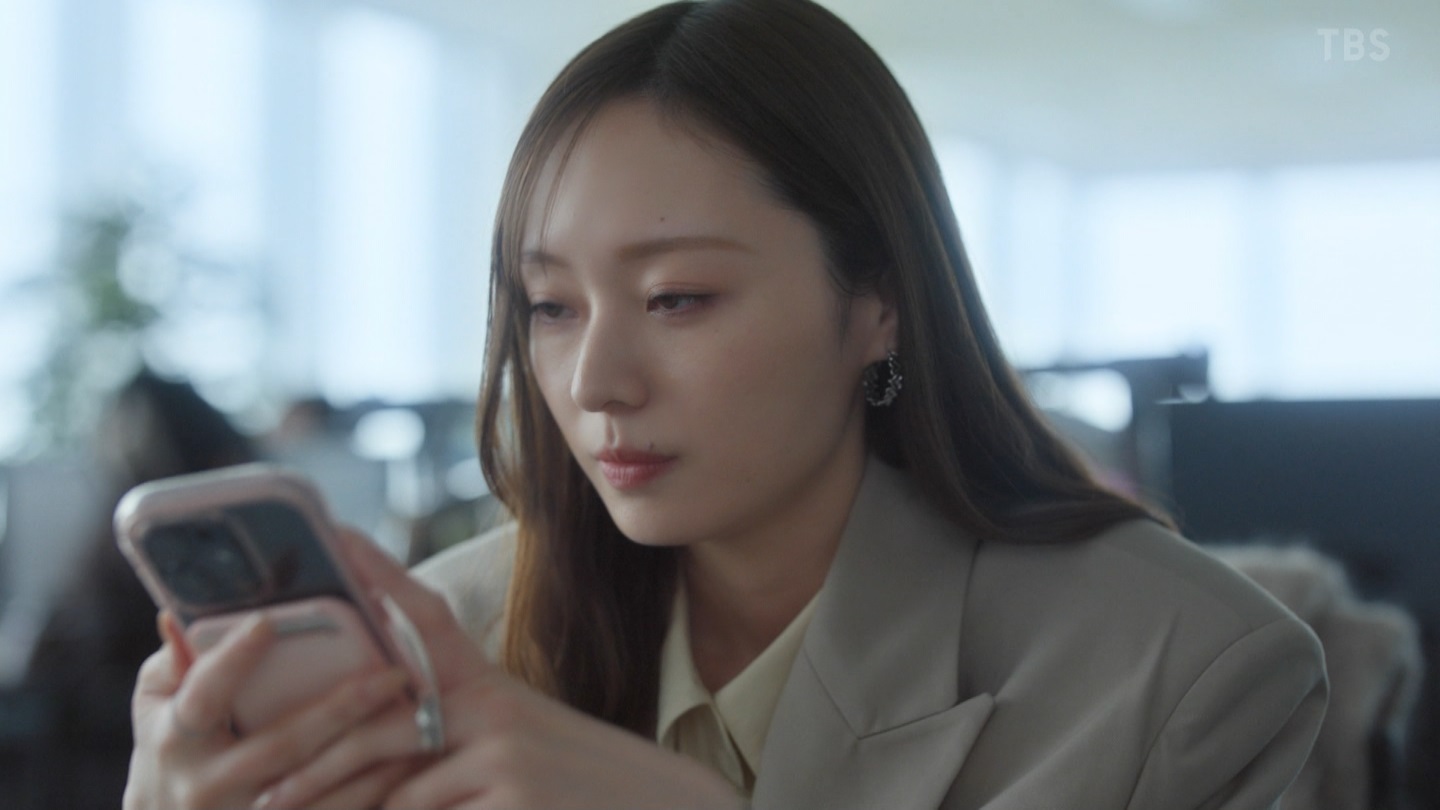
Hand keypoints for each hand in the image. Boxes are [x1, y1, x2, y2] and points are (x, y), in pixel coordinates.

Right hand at [124, 610, 412, 809]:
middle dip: (342, 707)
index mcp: (174, 739)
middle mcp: (207, 786)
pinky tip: (411, 760)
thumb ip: (180, 657)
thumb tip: (199, 605)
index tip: (269, 621)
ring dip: (374, 753)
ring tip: (421, 717)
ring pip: (319, 790)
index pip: (203, 694)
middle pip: (284, 743)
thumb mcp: (157, 703)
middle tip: (395, 673)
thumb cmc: (170, 749)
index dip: (232, 659)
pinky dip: (374, 790)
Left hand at [263, 530, 742, 809]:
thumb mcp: (515, 747)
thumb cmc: (572, 787)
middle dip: (316, 770)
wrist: (658, 807)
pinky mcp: (512, 798)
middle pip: (378, 728)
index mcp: (491, 690)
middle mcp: (496, 710)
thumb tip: (370, 762)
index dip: (380, 574)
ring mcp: (505, 753)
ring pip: (396, 794)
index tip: (334, 535)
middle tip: (265, 798)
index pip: (428, 617)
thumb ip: (451, 741)